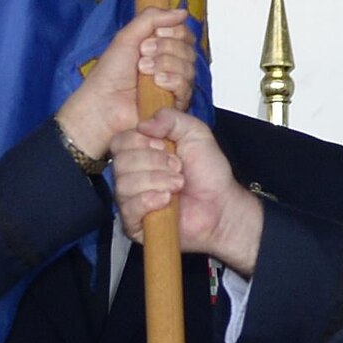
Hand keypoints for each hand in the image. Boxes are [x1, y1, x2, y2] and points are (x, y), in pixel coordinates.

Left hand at [54, 8, 192, 160]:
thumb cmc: (109, 74)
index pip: (184, 34)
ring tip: (143, 70)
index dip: (173, 32)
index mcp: (159, 49)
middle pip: (188, 49)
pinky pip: (186, 86)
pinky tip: (156, 82)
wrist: (103, 103)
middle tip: (142, 54)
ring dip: (164, 64)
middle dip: (165, 48)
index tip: (153, 35)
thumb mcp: (127, 36)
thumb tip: (182, 12)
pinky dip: (171, 80)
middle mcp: (169, 66)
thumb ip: (152, 18)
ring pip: (189, 67)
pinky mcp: (175, 104)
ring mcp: (173, 86)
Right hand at [109, 110, 264, 273]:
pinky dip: (150, 200)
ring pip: (125, 184)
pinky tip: (167, 200)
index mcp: (141, 152)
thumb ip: (171, 118)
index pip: (120, 141)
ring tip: (178, 185)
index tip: (165, 146)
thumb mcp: (195, 133)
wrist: (221, 206)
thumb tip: (143, 124)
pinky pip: (129, 208)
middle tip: (178, 167)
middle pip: (121, 161)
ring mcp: (131, 200)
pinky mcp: (134, 223)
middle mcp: (132, 175)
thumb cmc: (209, 174)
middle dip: (155, 162)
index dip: (141, 141)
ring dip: (157, 181)